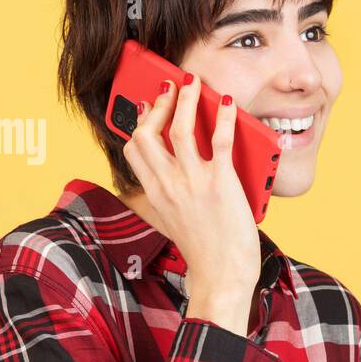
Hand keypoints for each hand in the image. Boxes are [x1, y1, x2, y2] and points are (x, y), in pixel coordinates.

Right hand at [122, 73, 260, 328]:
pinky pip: (220, 139)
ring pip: (178, 127)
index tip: (146, 108)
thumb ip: (172, 196)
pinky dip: (223, 115)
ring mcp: (192, 182)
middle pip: (146, 133)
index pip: (133, 150)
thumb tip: (180, 170)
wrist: (222, 277)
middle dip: (156, 105)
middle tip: (169, 90)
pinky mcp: (220, 183)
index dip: (137, 123)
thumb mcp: (176, 221)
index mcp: (154, 195)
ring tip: (192, 84)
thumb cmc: (205, 252)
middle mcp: (167, 185)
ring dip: (184, 99)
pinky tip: (227, 103)